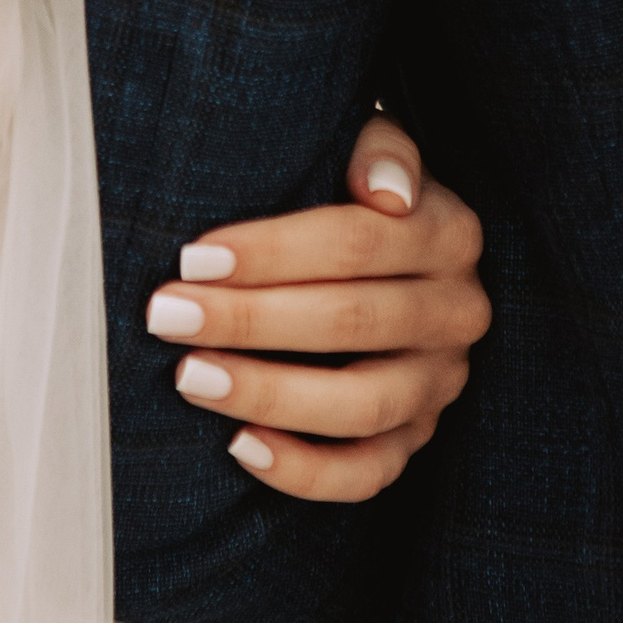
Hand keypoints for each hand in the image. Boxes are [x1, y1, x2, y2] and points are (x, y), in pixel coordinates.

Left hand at [143, 121, 490, 502]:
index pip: (359, 243)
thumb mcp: (373, 151)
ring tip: (191, 377)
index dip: (273, 253)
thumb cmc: (354, 194)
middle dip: (249, 320)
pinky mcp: (417, 439)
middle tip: (166, 315)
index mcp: (449, 234)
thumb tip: (385, 191)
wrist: (393, 256)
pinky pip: (368, 474)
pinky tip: (240, 448)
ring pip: (361, 405)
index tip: (193, 258)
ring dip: (268, 394)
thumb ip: (380, 148)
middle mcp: (457, 312)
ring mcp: (440, 383)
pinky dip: (304, 472)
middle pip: (352, 322)